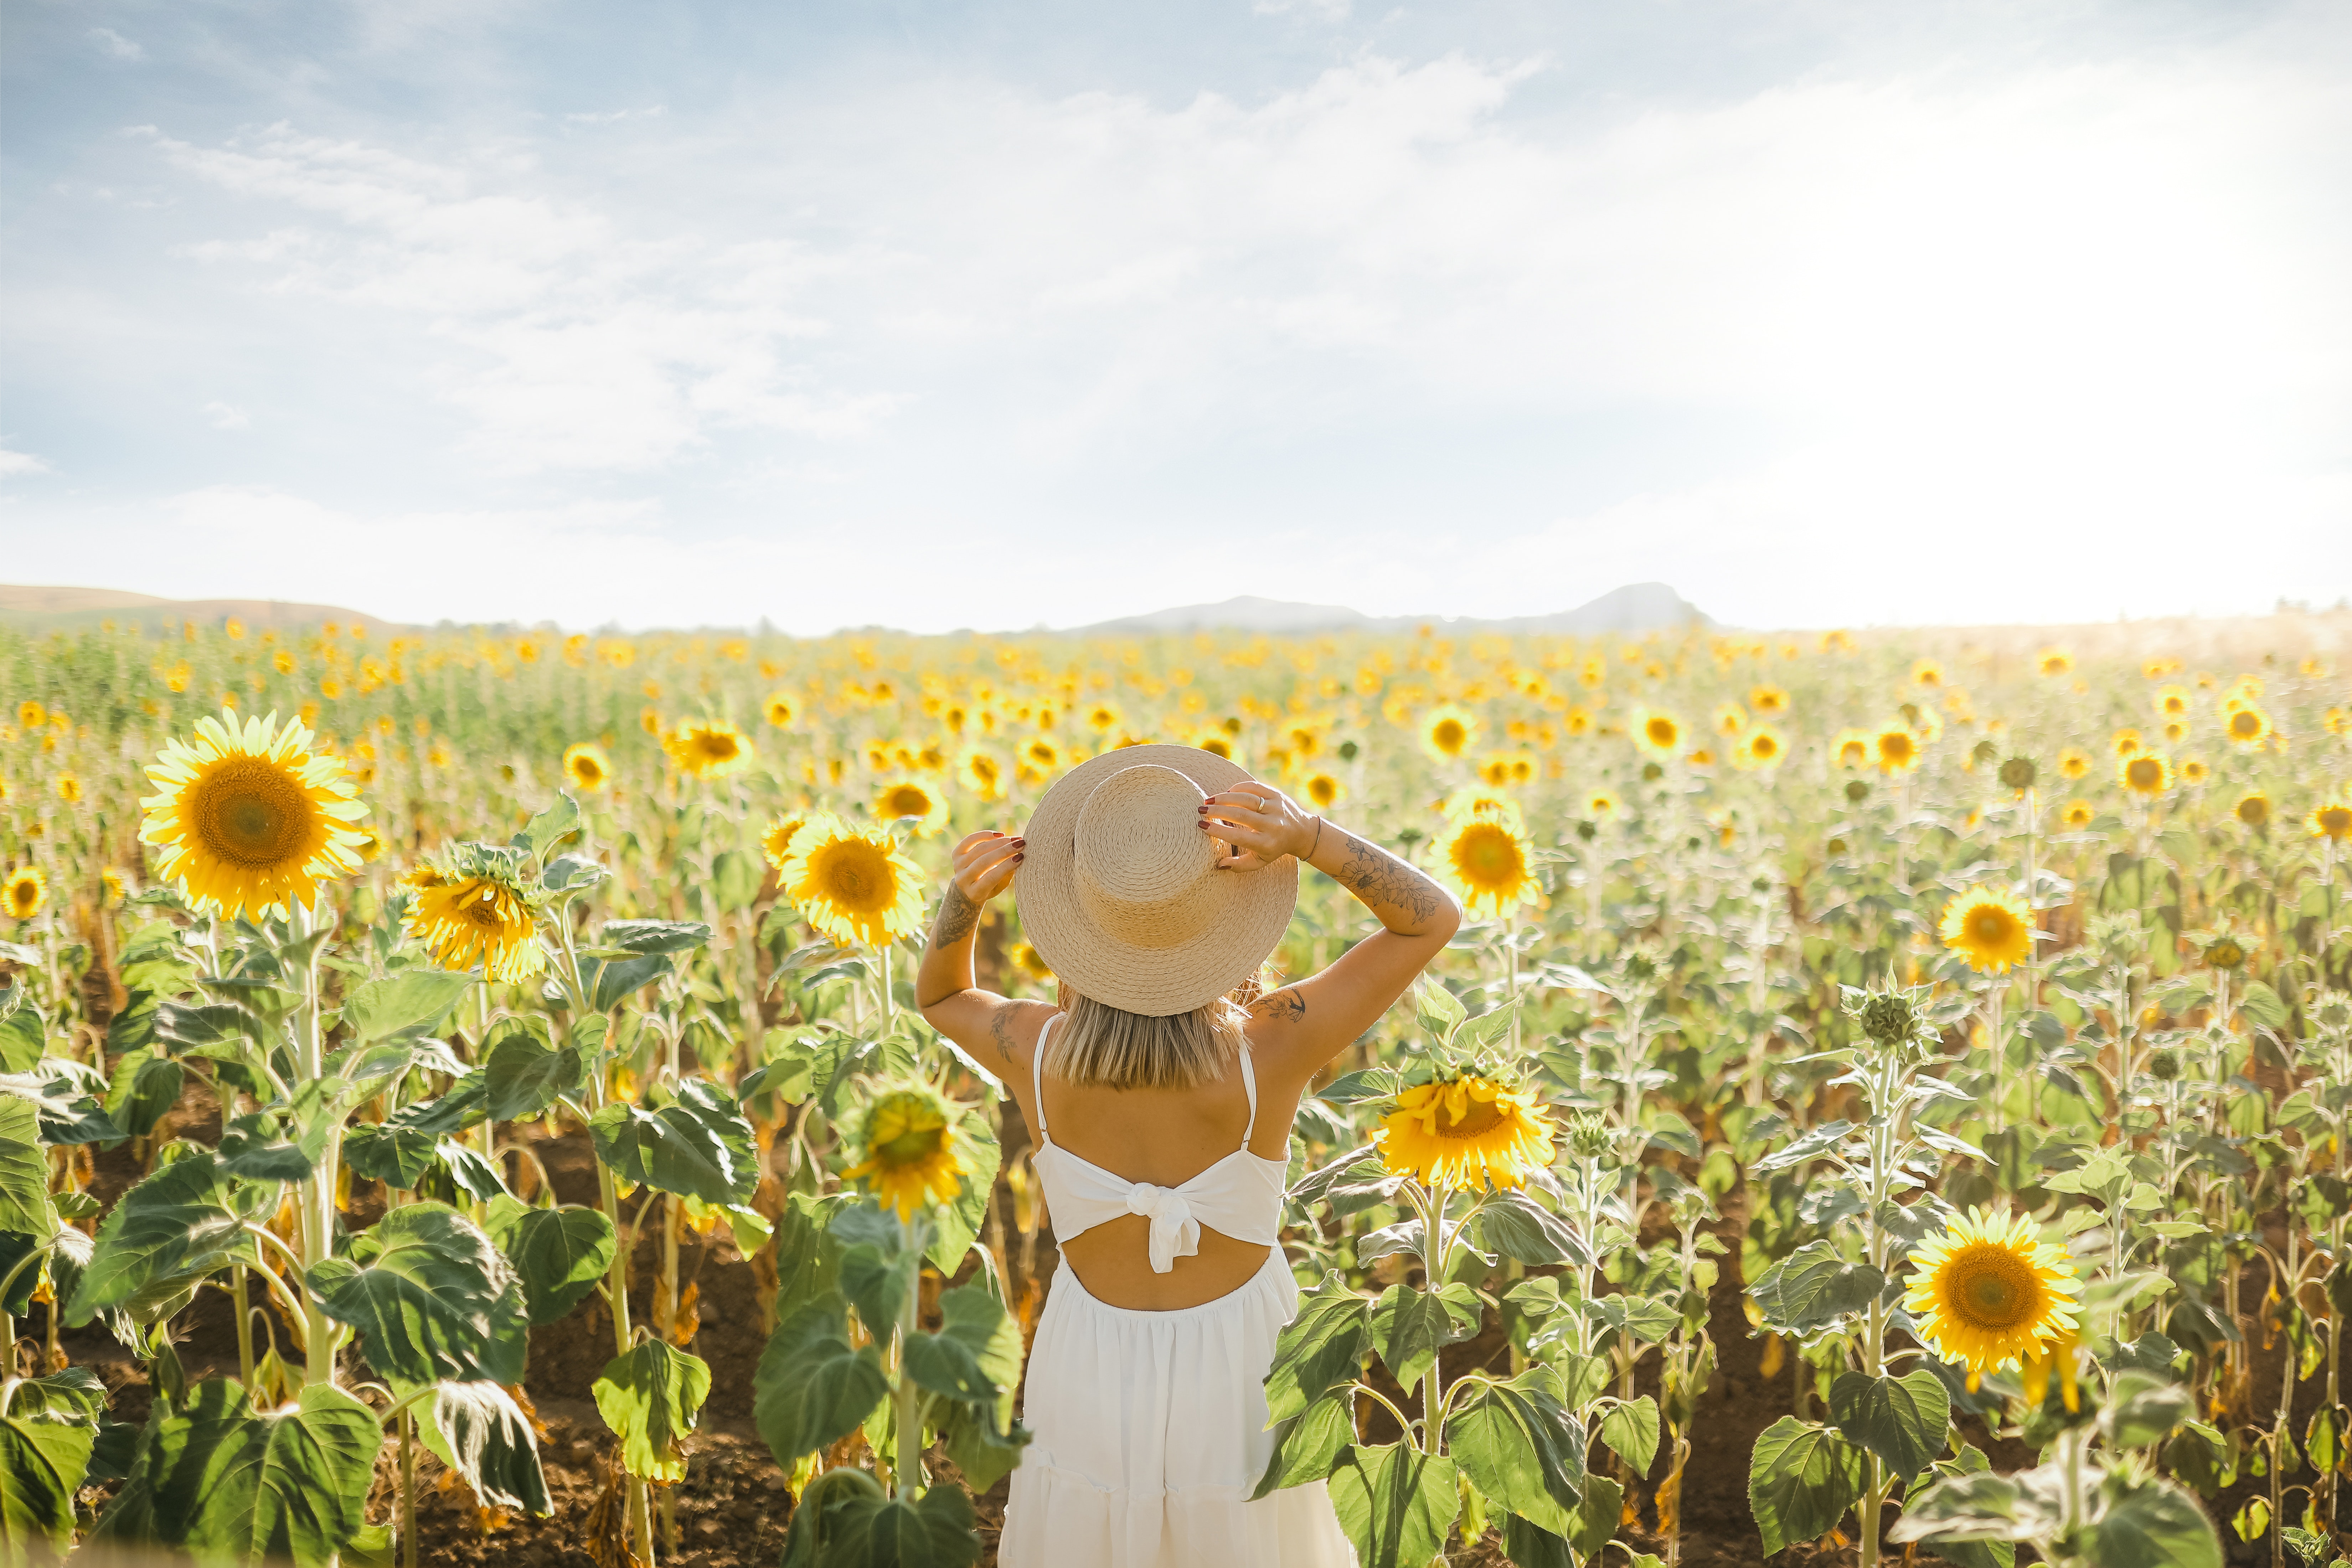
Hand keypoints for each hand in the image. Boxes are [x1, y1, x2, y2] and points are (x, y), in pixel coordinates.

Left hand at [950, 829, 1023, 902]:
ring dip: (999, 842)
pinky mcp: (956, 854)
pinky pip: (970, 840)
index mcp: (975, 892)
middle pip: (984, 861)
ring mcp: (958, 865)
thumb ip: (1006, 876)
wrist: (965, 888)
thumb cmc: (988, 888)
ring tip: (1014, 839)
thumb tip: (1017, 857)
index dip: (1007, 866)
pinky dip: (985, 835)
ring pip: (979, 849)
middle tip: (1020, 844)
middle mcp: (963, 879)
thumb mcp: (998, 888)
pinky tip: (1000, 835)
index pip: (991, 877)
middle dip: (1004, 851)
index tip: (1021, 857)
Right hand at [1198, 782, 1315, 871]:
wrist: (1301, 832)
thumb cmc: (1274, 847)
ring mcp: (1276, 807)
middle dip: (1217, 811)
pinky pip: (1254, 787)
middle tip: (1201, 810)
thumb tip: (1219, 864)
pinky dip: (1238, 788)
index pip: (1238, 836)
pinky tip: (1226, 793)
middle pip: (1240, 815)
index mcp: (1267, 843)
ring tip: (1209, 800)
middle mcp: (1273, 824)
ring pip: (1246, 798)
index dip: (1218, 831)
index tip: (1202, 826)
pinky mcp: (1277, 794)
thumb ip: (1240, 865)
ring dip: (1224, 797)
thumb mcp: (1260, 861)